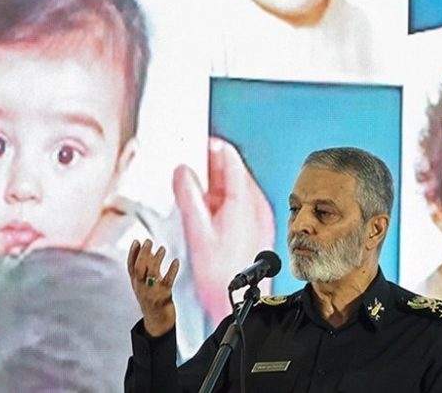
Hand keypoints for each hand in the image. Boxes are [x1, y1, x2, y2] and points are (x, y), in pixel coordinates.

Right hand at [127, 239, 179, 337]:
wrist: (157, 321)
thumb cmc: (152, 298)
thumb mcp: (145, 284)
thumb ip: (147, 267)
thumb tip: (149, 250)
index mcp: (136, 283)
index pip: (131, 267)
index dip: (133, 254)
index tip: (136, 241)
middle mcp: (142, 287)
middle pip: (139, 269)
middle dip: (142, 254)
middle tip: (148, 241)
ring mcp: (152, 292)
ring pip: (152, 274)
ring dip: (157, 260)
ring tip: (162, 248)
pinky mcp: (164, 296)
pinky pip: (168, 281)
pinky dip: (172, 270)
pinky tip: (176, 261)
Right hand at [173, 137, 274, 324]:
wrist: (237, 301)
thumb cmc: (222, 273)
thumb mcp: (198, 232)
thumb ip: (189, 197)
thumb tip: (183, 172)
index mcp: (245, 200)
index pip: (230, 158)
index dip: (211, 147)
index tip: (197, 141)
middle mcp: (256, 204)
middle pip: (233, 172)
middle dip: (210, 168)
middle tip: (190, 165)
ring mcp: (258, 216)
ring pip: (234, 188)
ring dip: (214, 186)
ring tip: (194, 193)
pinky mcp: (256, 226)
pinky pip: (238, 203)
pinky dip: (221, 201)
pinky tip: (207, 213)